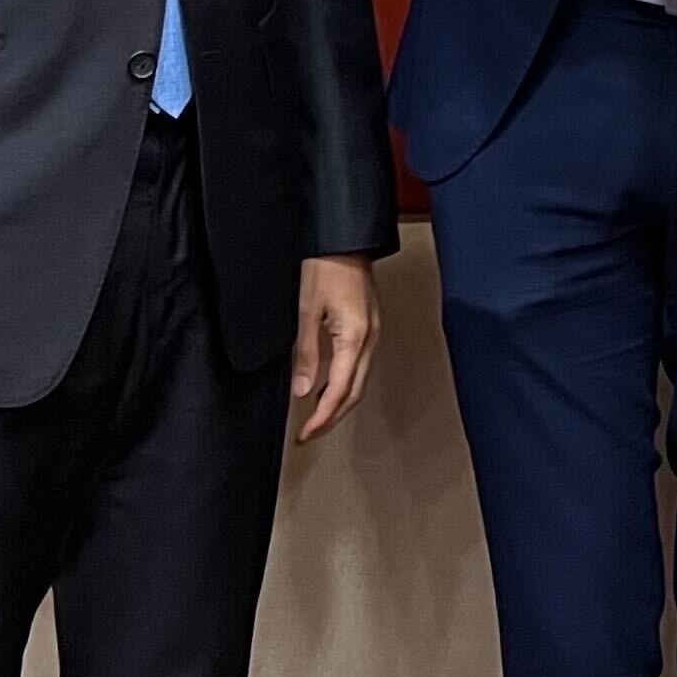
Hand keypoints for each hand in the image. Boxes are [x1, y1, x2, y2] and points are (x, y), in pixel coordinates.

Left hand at [293, 254, 378, 442]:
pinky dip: (345, 385)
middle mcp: (370, 340)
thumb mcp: (307, 312)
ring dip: (339, 404)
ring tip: (316, 417)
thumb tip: (303, 390)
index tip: (306, 433)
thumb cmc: (327, 267)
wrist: (346, 242)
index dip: (322, 417)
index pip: (339, 391)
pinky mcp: (370, 329)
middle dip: (331, 418)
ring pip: (360, 383)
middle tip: (309, 434)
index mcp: (355, 338)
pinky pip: (360, 367)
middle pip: (354, 394)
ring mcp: (373, 335)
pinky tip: (329, 388)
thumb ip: (307, 354)